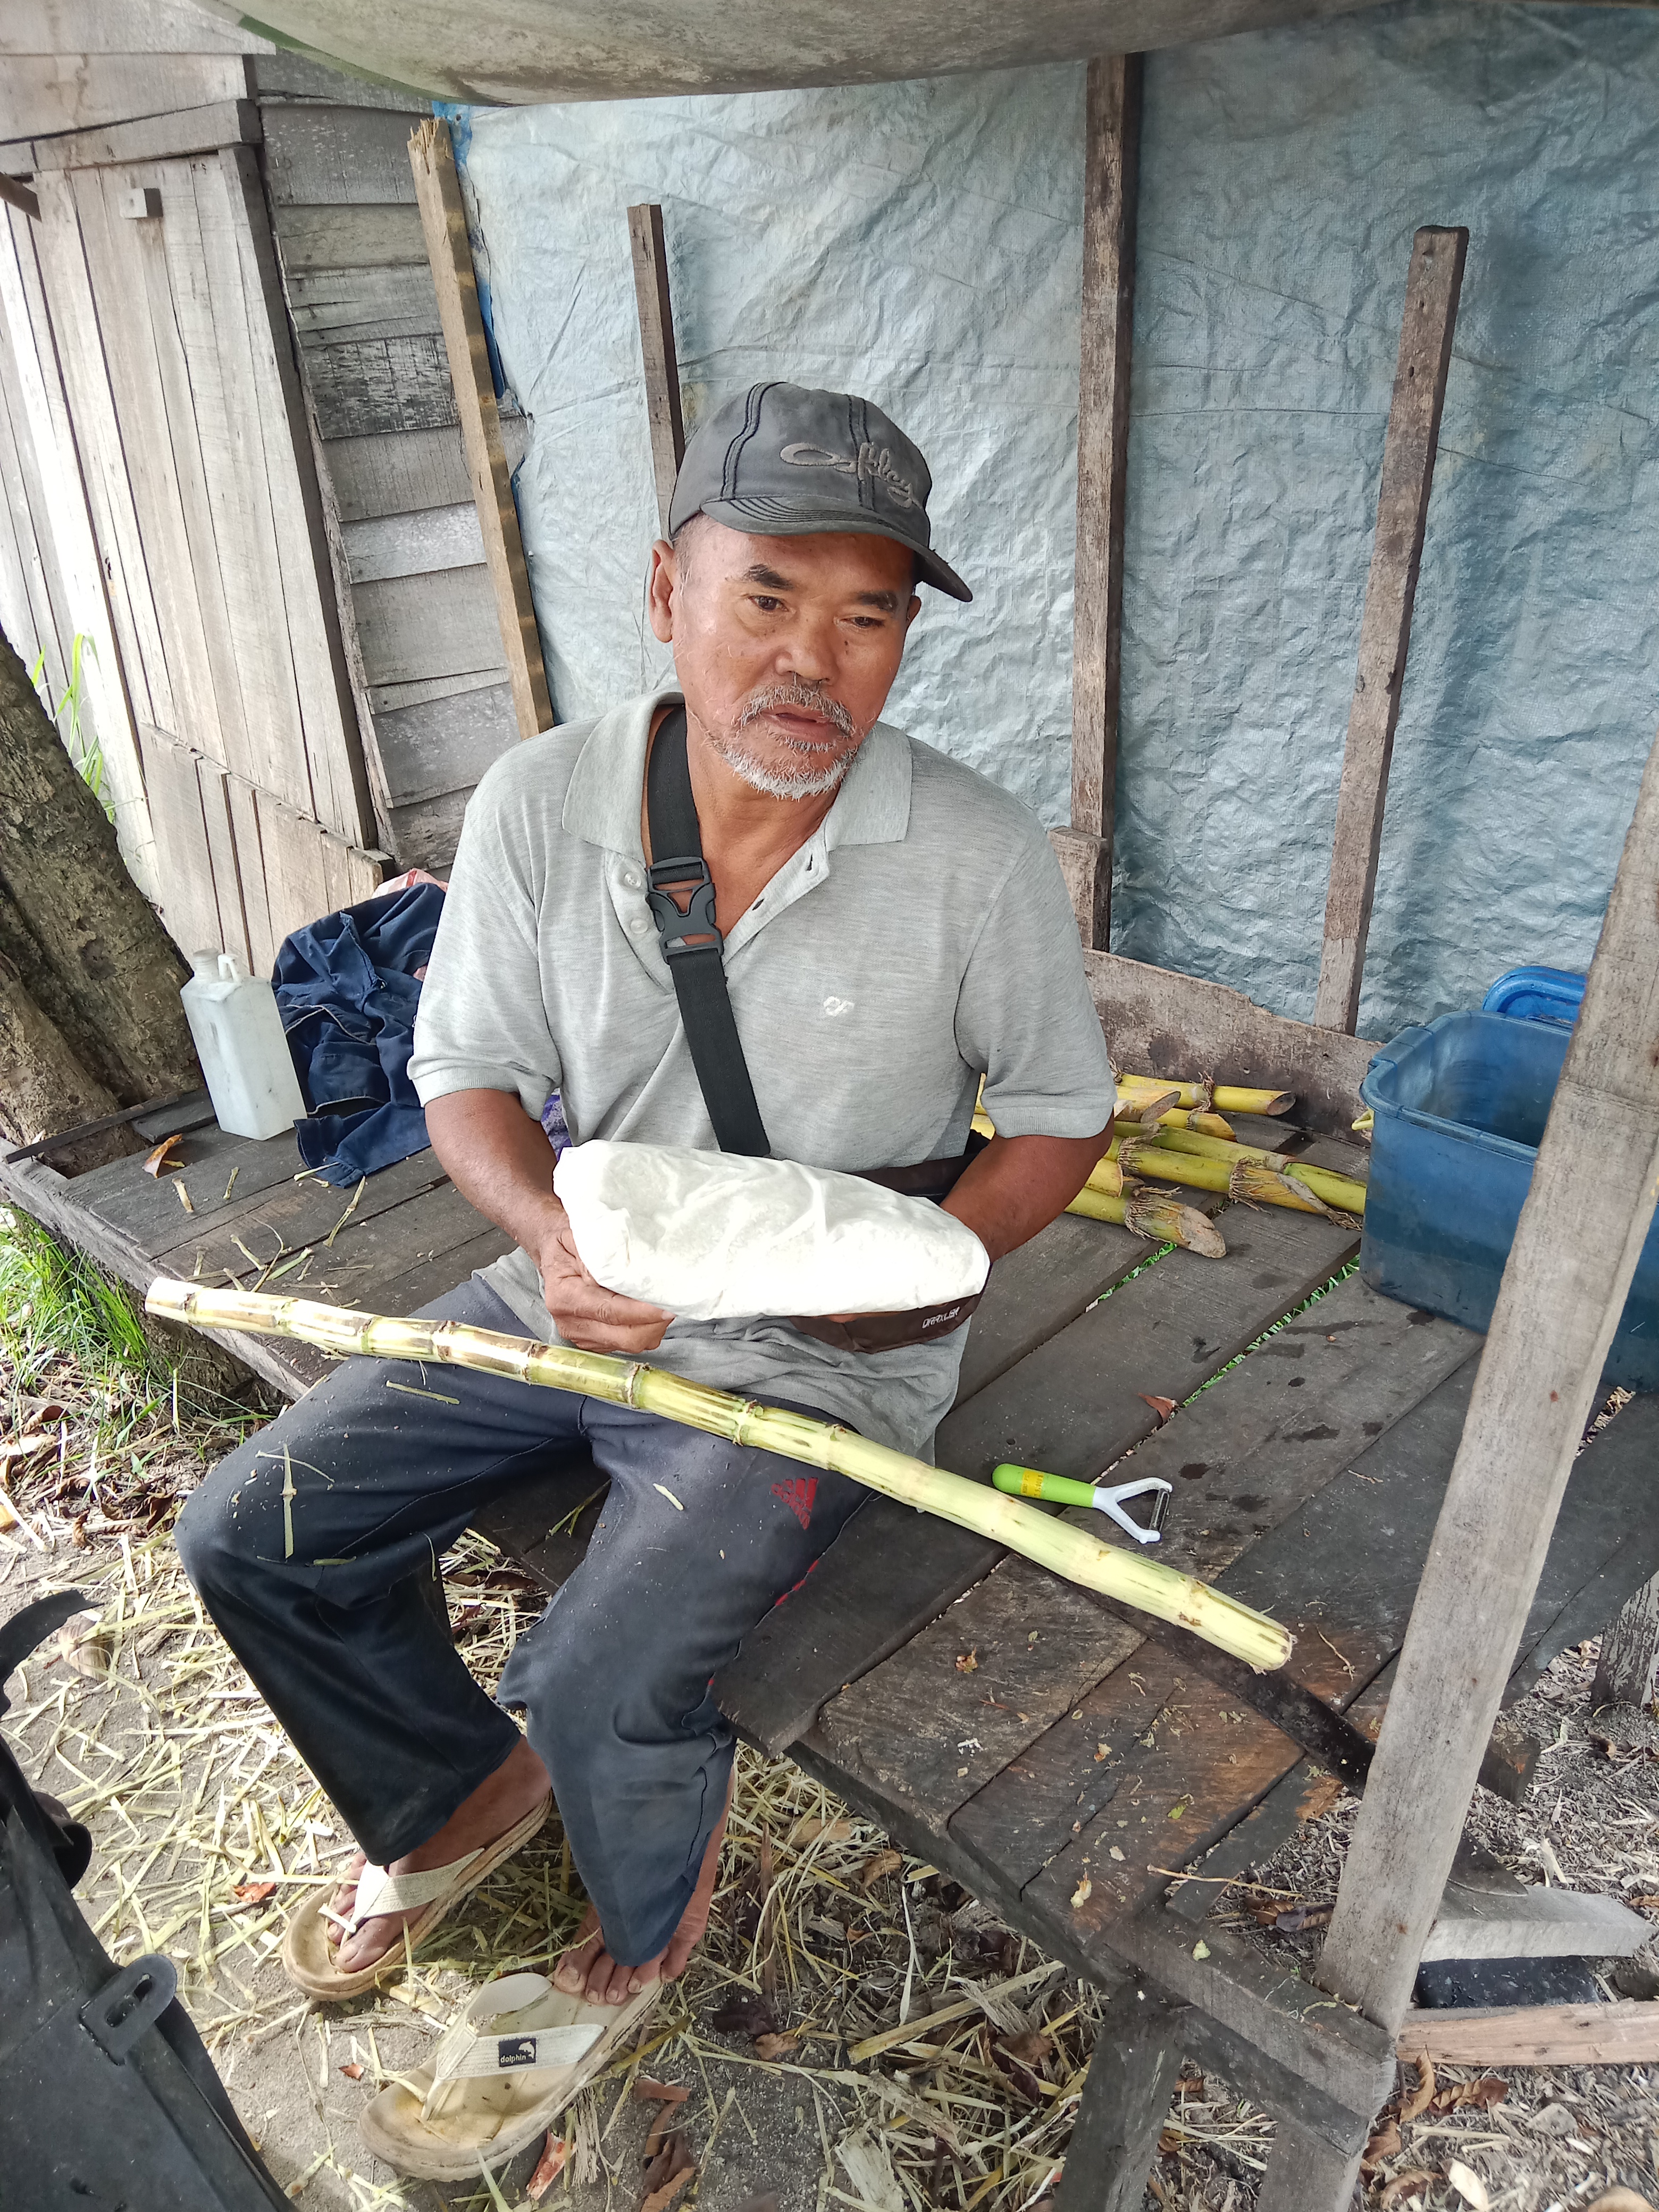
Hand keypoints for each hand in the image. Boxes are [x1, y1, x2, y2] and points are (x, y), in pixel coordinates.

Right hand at [531, 1194, 673, 1352]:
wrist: (552, 1252)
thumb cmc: (566, 1242)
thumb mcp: (577, 1236)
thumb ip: (598, 1253)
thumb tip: (621, 1273)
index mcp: (564, 1296)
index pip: (611, 1312)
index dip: (643, 1311)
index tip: (668, 1304)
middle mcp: (571, 1323)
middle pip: (625, 1337)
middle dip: (655, 1324)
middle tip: (674, 1302)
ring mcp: (582, 1335)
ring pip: (630, 1345)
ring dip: (652, 1328)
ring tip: (662, 1303)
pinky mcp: (593, 1341)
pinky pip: (626, 1344)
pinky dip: (643, 1330)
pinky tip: (647, 1310)